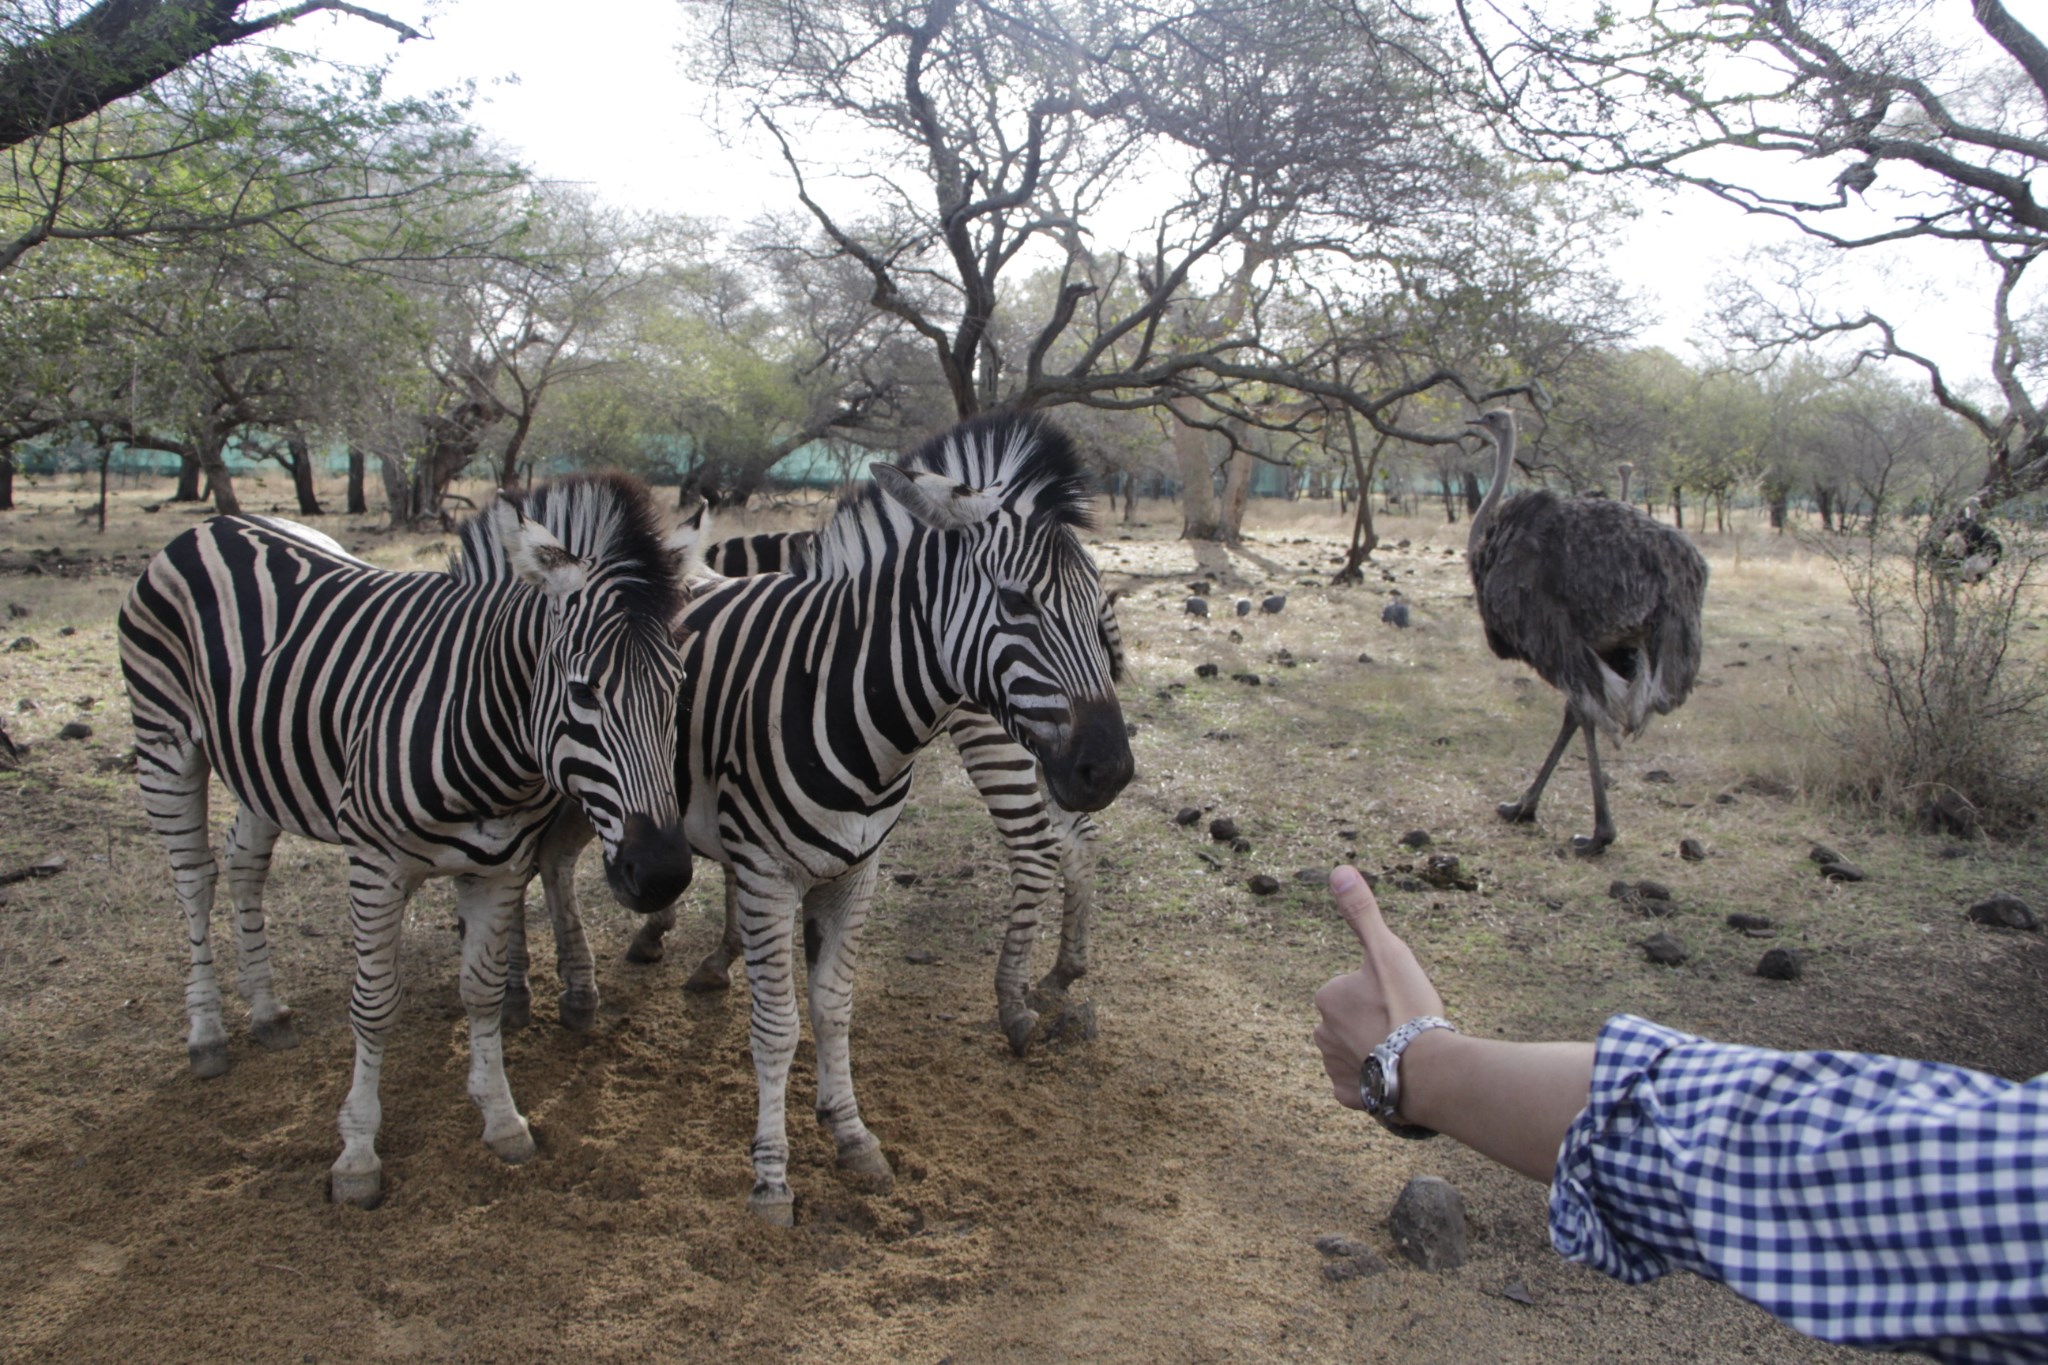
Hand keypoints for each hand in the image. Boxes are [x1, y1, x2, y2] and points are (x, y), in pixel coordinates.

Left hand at [1312, 865, 1446, 1109]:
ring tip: (1405, 1051)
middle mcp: (1321, 1033)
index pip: (1354, 988)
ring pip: (1357, 1051)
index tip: (1400, 1000)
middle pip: (1354, 1020)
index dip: (1382, 992)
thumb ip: (1362, 913)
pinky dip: (1377, 1079)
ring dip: (1376, 1050)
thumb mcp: (1387, 951)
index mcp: (1328, 997)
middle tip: (1405, 1026)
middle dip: (1376, 1022)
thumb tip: (1339, 870)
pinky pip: (1361, 1083)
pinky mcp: (1348, 1097)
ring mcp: (1333, 1067)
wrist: (1425, 1070)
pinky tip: (1397, 1074)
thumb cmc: (1406, 1008)